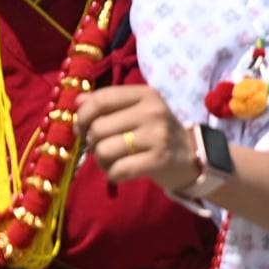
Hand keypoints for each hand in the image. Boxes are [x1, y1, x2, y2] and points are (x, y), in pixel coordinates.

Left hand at [76, 85, 197, 193]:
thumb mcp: (136, 110)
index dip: (83, 116)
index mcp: (145, 94)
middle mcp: (153, 111)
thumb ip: (107, 103)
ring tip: (111, 161)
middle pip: (98, 128)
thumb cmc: (154, 131)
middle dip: (92, 143)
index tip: (82, 128)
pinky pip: (118, 170)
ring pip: (104, 150)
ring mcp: (158, 136)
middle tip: (101, 148)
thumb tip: (78, 102)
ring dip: (101, 161)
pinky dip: (112, 174)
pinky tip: (120, 172)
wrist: (189, 155)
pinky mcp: (159, 160)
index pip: (101, 100)